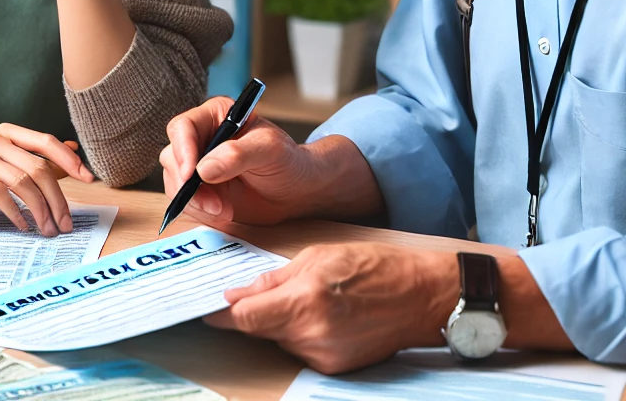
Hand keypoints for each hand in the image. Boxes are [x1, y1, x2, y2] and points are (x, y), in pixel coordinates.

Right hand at [0, 123, 94, 236]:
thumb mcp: (10, 174)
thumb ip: (38, 163)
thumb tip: (73, 150)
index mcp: (8, 134)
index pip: (46, 142)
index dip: (70, 160)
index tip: (89, 179)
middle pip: (37, 166)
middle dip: (56, 197)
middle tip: (66, 223)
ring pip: (21, 181)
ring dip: (39, 210)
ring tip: (48, 230)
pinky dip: (16, 212)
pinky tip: (24, 226)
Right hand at [160, 96, 319, 225]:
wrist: (295, 191)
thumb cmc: (287, 161)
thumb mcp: (270, 150)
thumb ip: (239, 154)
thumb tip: (204, 169)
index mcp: (216, 116)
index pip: (183, 127)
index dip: (183, 150)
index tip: (190, 174)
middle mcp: (202, 138)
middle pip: (173, 156)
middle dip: (189, 184)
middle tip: (213, 202)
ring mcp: (198, 165)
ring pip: (175, 182)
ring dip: (196, 201)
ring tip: (224, 208)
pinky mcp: (200, 190)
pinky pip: (185, 202)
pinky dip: (200, 211)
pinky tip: (224, 211)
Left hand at [205, 243, 457, 373]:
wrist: (420, 295)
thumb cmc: (372, 265)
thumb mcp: (317, 255)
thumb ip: (272, 279)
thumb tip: (236, 295)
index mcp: (304, 301)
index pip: (245, 318)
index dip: (221, 315)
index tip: (205, 310)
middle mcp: (311, 336)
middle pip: (261, 330)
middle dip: (258, 312)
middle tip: (269, 290)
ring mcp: (324, 357)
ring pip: (281, 340)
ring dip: (283, 321)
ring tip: (312, 296)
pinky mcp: (335, 369)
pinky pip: (302, 350)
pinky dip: (303, 333)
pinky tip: (325, 313)